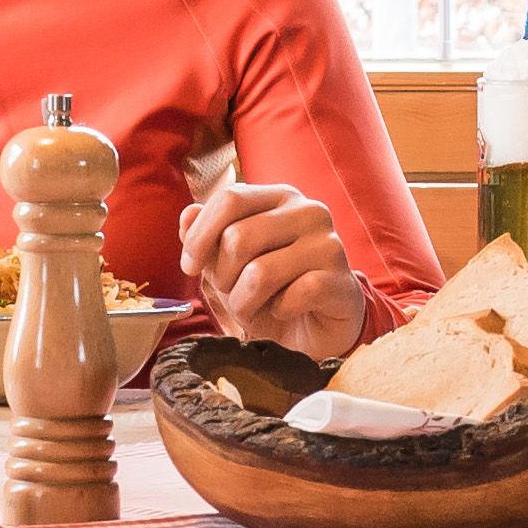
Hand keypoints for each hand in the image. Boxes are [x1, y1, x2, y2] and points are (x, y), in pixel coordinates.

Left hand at [176, 176, 374, 360]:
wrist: (318, 329)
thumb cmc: (272, 290)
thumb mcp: (230, 264)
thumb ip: (208, 237)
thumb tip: (187, 215)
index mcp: (280, 197)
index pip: (230, 198)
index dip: (200, 236)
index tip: (189, 267)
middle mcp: (308, 212)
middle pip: (239, 238)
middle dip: (223, 278)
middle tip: (232, 294)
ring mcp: (328, 245)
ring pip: (260, 273)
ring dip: (244, 303)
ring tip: (252, 309)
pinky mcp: (340, 281)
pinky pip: (292, 297)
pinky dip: (278, 312)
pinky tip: (285, 312)